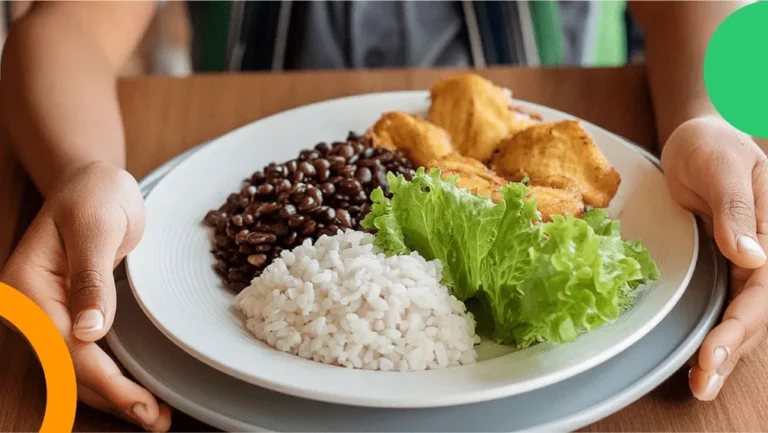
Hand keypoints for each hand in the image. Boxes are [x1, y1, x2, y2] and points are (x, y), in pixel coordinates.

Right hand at [0, 162, 170, 430]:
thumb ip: (91, 278)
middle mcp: (28, 308)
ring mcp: (45, 315)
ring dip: (111, 395)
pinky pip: (82, 356)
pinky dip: (108, 377)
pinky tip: (135, 392)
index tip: (140, 403)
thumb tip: (88, 331)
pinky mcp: (65, 316)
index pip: (67, 348)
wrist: (92, 183)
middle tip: (156, 420)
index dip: (106, 380)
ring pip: (74, 370)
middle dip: (112, 398)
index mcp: (26, 288)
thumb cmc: (94, 196)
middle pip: (68, 368)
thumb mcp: (97, 227)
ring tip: (153, 416)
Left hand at [662, 116, 767, 400]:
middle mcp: (765, 253)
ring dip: (725, 352)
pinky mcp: (725, 267)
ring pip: (743, 315)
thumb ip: (735, 208)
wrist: (698, 139)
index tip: (714, 351)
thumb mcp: (722, 166)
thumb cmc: (712, 146)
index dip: (740, 323)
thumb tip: (750, 256)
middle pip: (756, 312)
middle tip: (702, 383)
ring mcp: (746, 263)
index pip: (764, 288)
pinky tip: (702, 359)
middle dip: (731, 350)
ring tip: (701, 384)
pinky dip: (716, 333)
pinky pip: (726, 304)